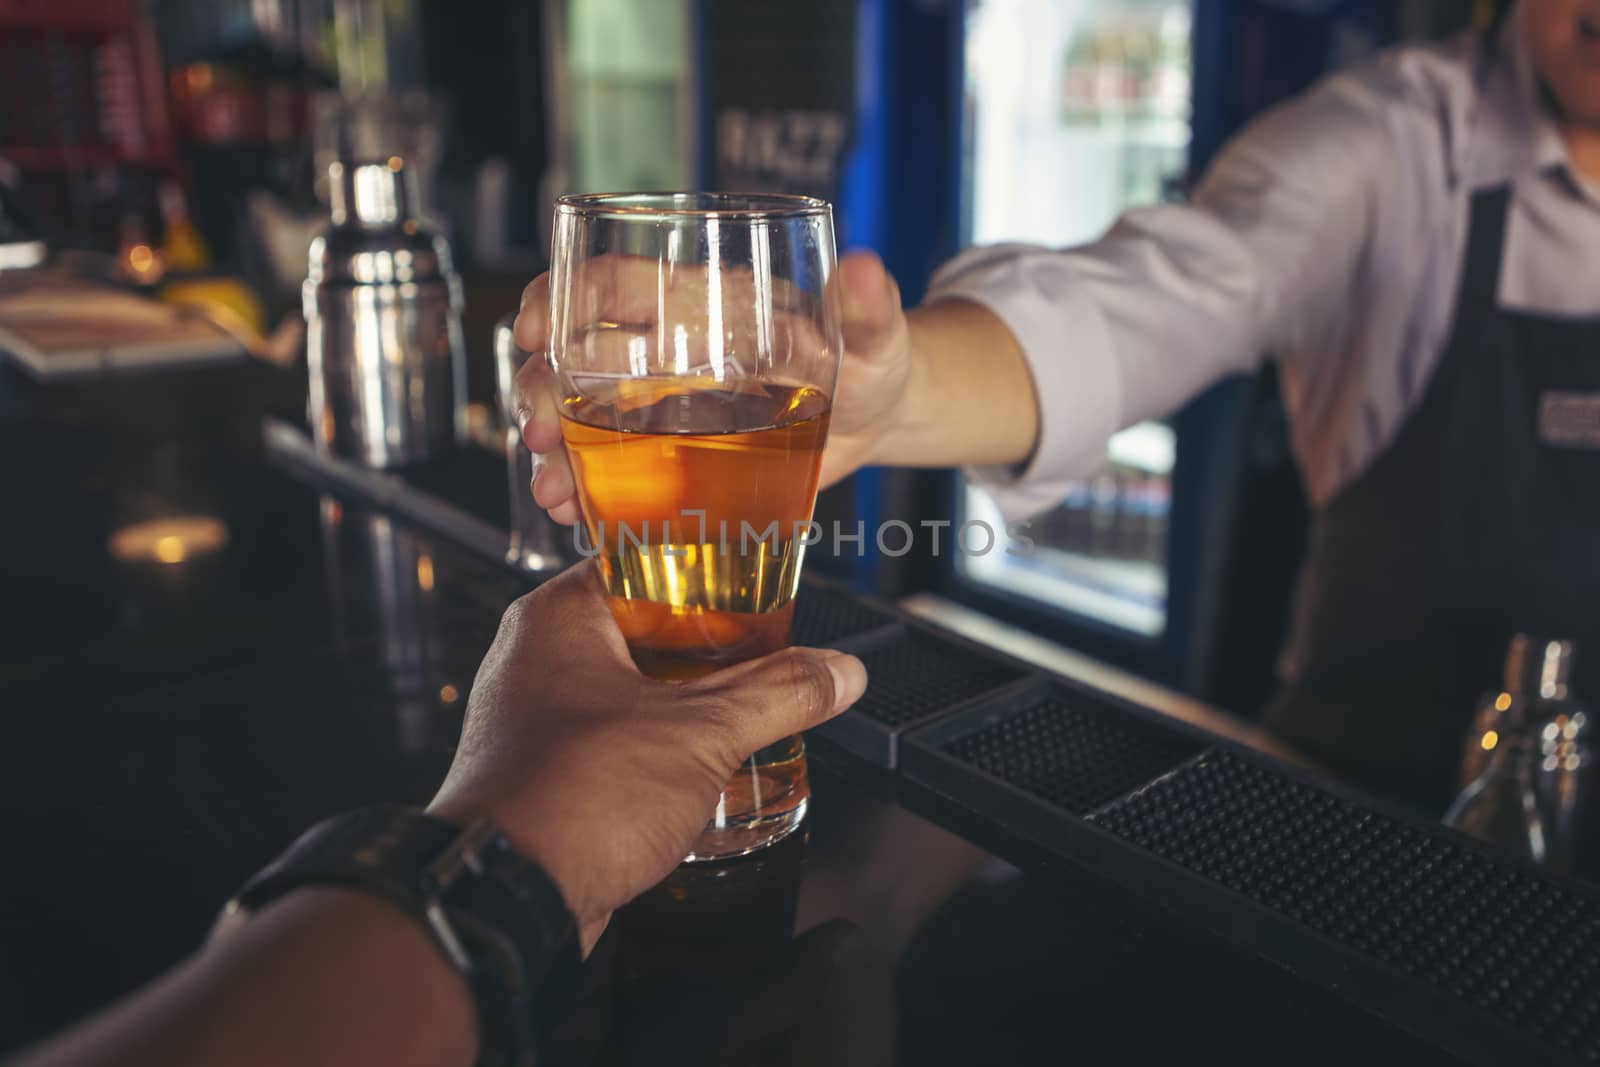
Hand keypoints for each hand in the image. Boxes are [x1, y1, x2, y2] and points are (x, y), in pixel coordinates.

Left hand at [426, 562, 867, 949]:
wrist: (508, 899)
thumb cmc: (571, 799)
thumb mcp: (702, 733)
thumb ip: (778, 694)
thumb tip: (837, 671)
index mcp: (560, 617)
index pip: (642, 562)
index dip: (706, 573)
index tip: (758, 585)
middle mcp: (535, 658)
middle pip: (641, 629)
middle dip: (708, 647)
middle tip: (768, 651)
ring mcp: (533, 718)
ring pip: (627, 689)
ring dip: (685, 702)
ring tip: (746, 708)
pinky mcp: (542, 773)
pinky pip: (612, 740)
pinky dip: (656, 746)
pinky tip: (701, 766)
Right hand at [508, 250, 912, 525]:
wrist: (881, 419)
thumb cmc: (874, 360)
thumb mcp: (875, 335)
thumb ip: (869, 306)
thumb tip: (864, 267)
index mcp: (708, 303)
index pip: (615, 282)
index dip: (563, 297)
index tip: (535, 329)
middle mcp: (672, 350)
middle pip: (579, 355)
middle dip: (544, 388)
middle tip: (541, 430)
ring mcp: (665, 404)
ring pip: (581, 413)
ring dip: (553, 447)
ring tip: (552, 486)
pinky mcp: (674, 453)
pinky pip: (612, 465)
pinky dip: (583, 485)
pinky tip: (572, 508)